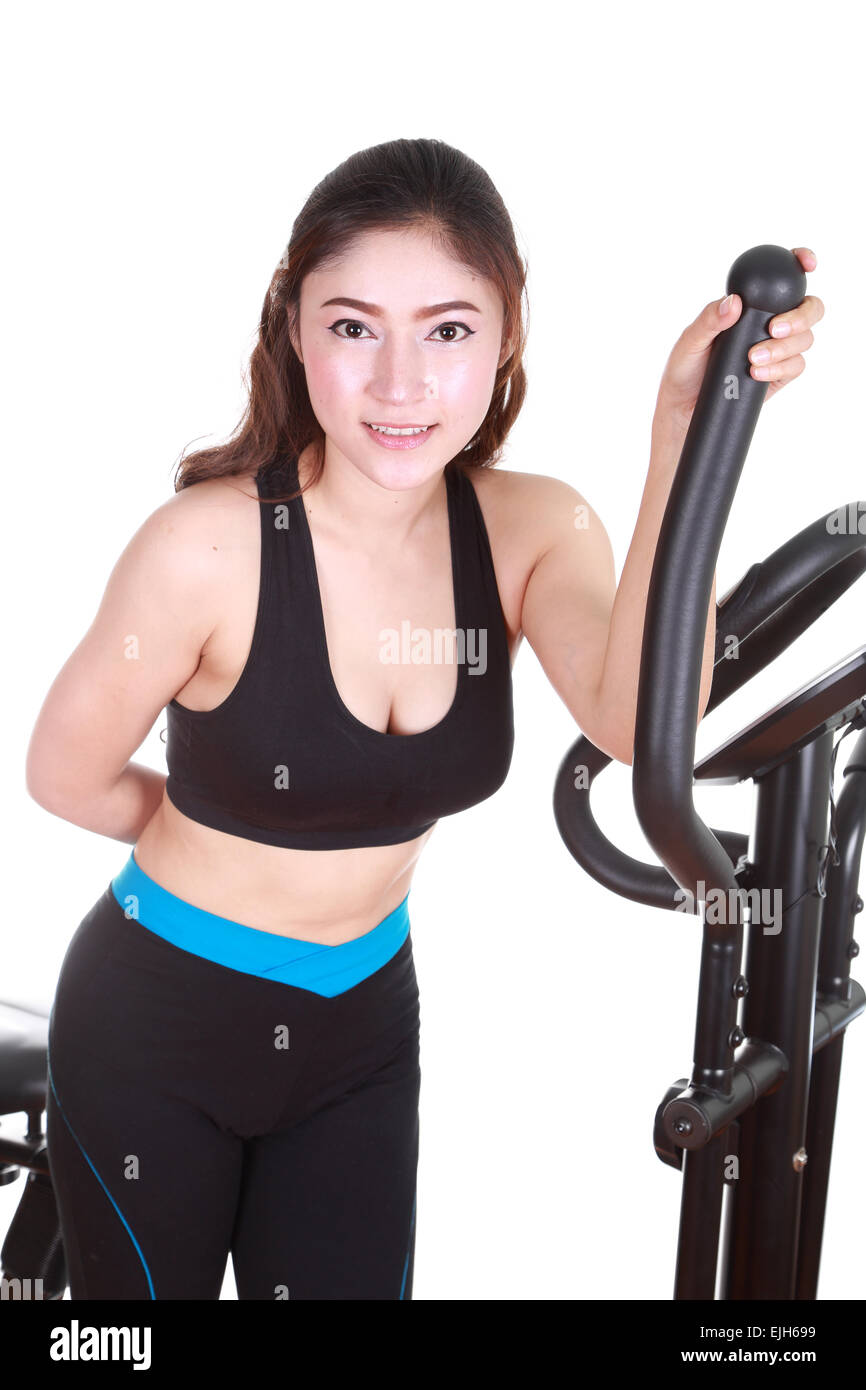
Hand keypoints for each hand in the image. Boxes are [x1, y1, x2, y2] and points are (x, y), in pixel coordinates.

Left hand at [655, 247, 823, 430]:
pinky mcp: (779, 375)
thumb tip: (733, 301)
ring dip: (784, 347)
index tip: (807, 264)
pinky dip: (781, 368)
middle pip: (809, 307)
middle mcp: (768, 322)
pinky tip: (758, 372)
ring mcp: (778, 348)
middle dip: (801, 316)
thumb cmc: (684, 370)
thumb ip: (709, 320)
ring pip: (805, 338)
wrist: (685, 409)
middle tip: (774, 329)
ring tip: (752, 358)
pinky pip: (796, 366)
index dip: (800, 263)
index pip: (783, 276)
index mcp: (750, 305)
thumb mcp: (690, 341)